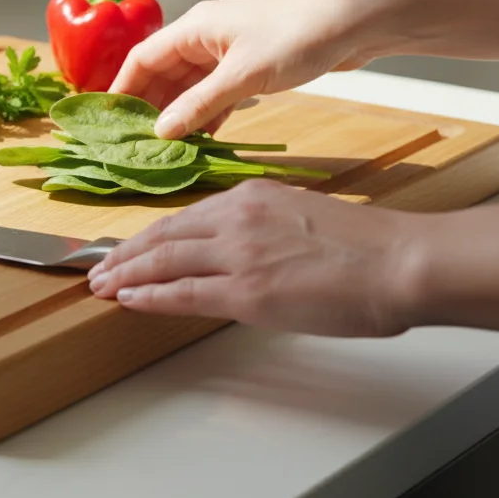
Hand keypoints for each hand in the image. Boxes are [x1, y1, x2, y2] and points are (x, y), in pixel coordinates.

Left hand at [85, 179, 419, 336]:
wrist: (400, 262)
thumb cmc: (366, 248)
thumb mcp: (298, 218)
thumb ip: (259, 229)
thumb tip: (234, 253)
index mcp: (250, 197)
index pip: (183, 218)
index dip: (148, 237)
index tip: (127, 248)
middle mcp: (236, 219)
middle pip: (162, 237)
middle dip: (123, 254)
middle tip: (98, 268)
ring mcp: (238, 254)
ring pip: (162, 261)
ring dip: (125, 274)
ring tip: (100, 286)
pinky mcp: (246, 291)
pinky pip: (181, 292)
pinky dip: (148, 296)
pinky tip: (128, 300)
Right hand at [109, 0, 374, 139]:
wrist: (355, 22)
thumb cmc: (298, 35)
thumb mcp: (243, 76)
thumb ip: (199, 105)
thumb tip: (161, 132)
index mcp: (194, 27)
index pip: (141, 59)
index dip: (121, 90)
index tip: (109, 122)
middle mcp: (204, 37)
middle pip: (162, 74)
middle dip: (149, 107)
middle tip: (136, 143)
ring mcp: (227, 51)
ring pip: (189, 86)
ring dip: (179, 114)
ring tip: (166, 146)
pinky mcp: (249, 65)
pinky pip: (215, 92)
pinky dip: (206, 113)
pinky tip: (204, 137)